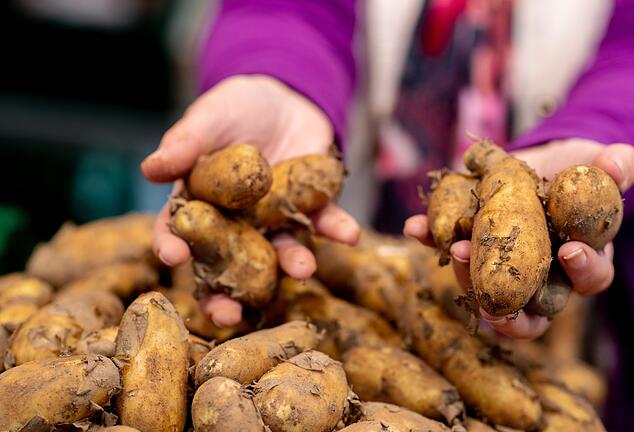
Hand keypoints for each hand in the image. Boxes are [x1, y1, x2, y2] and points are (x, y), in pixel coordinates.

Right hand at [141, 75, 359, 326]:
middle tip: (228, 317)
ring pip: (280, 251)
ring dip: (292, 263)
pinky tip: (350, 234)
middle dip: (228, 294)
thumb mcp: (211, 117)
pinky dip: (337, 229)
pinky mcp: (312, 208)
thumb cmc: (236, 108)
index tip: (172, 258)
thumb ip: (185, 142)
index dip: (172, 246)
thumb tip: (150, 168)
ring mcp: (276, 220)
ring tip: (302, 270)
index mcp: (202, 203)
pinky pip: (325, 223)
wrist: (287, 97)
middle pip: (228, 265)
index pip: (180, 231)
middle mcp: (237, 223)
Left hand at [404, 139, 633, 338]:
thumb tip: (622, 160)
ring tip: (456, 250)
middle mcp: (541, 276)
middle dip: (512, 305)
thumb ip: (615, 167)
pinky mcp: (469, 246)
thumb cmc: (578, 172)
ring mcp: (501, 267)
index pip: (589, 279)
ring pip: (486, 288)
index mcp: (580, 262)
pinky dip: (430, 239)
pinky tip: (416, 228)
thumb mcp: (599, 165)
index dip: (583, 271)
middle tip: (498, 296)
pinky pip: (448, 249)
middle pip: (530, 308)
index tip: (570, 250)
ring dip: (468, 274)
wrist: (541, 161)